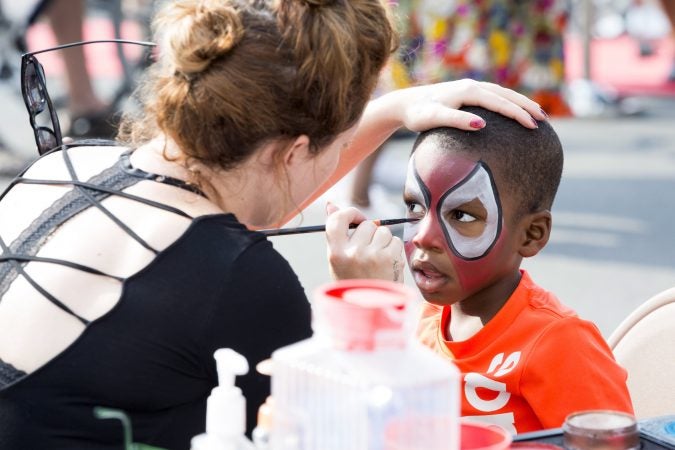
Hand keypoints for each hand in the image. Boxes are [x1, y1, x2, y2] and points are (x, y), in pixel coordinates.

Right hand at [325, 202, 403, 281]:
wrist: (372, 308)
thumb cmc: (353, 280)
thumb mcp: (338, 259)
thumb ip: (336, 232)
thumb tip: (331, 204)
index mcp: (336, 253)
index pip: (338, 219)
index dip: (349, 214)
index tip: (356, 219)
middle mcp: (353, 252)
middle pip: (366, 224)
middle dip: (369, 234)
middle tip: (367, 253)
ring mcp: (373, 255)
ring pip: (383, 231)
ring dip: (383, 241)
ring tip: (377, 260)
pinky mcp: (391, 259)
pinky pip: (395, 241)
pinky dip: (393, 250)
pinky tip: (387, 264)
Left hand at [387, 79, 545, 131]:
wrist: (404, 104)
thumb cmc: (418, 114)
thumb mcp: (434, 119)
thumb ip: (457, 121)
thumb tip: (482, 125)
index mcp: (468, 91)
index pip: (500, 103)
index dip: (518, 114)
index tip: (533, 126)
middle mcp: (471, 86)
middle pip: (506, 94)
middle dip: (526, 106)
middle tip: (543, 120)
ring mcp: (469, 88)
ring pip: (502, 93)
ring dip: (520, 102)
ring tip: (536, 114)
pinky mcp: (466, 93)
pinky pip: (493, 96)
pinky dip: (507, 101)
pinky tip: (513, 111)